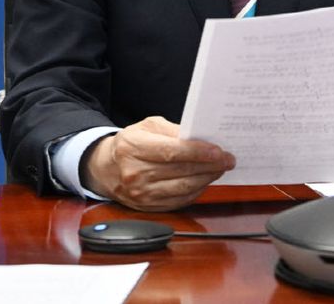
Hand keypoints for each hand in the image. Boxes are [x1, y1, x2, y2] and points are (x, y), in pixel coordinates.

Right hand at [81, 116, 234, 210]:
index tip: (218, 151)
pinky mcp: (147, 207)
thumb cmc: (131, 143)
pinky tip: (205, 180)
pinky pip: (179, 201)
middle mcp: (135, 173)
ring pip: (183, 188)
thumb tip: (199, 138)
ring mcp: (141, 194)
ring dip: (206, 179)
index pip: (171, 152)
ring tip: (219, 169)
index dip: (198, 152)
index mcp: (133, 147)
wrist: (106, 168)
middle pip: (181, 171)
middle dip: (209, 165)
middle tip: (227, 159)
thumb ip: (173, 130)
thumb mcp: (148, 126)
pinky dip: (196, 191)